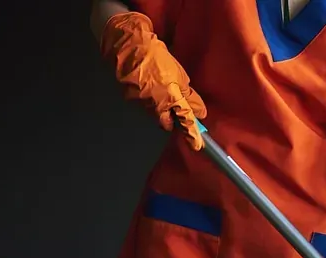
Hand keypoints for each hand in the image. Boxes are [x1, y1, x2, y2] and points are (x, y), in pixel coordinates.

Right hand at [99, 11, 205, 150]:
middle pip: (166, 123)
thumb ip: (189, 96)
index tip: (196, 146)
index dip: (191, 133)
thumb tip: (199, 112)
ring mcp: (140, 103)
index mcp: (171, 97)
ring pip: (154, 114)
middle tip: (175, 110)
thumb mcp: (179, 74)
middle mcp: (155, 105)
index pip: (185, 120)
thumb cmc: (156, 56)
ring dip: (159, 107)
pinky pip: (143, 104)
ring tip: (159, 88)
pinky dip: (148, 98)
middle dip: (171, 120)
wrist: (127, 45)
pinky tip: (148, 85)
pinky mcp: (129, 99)